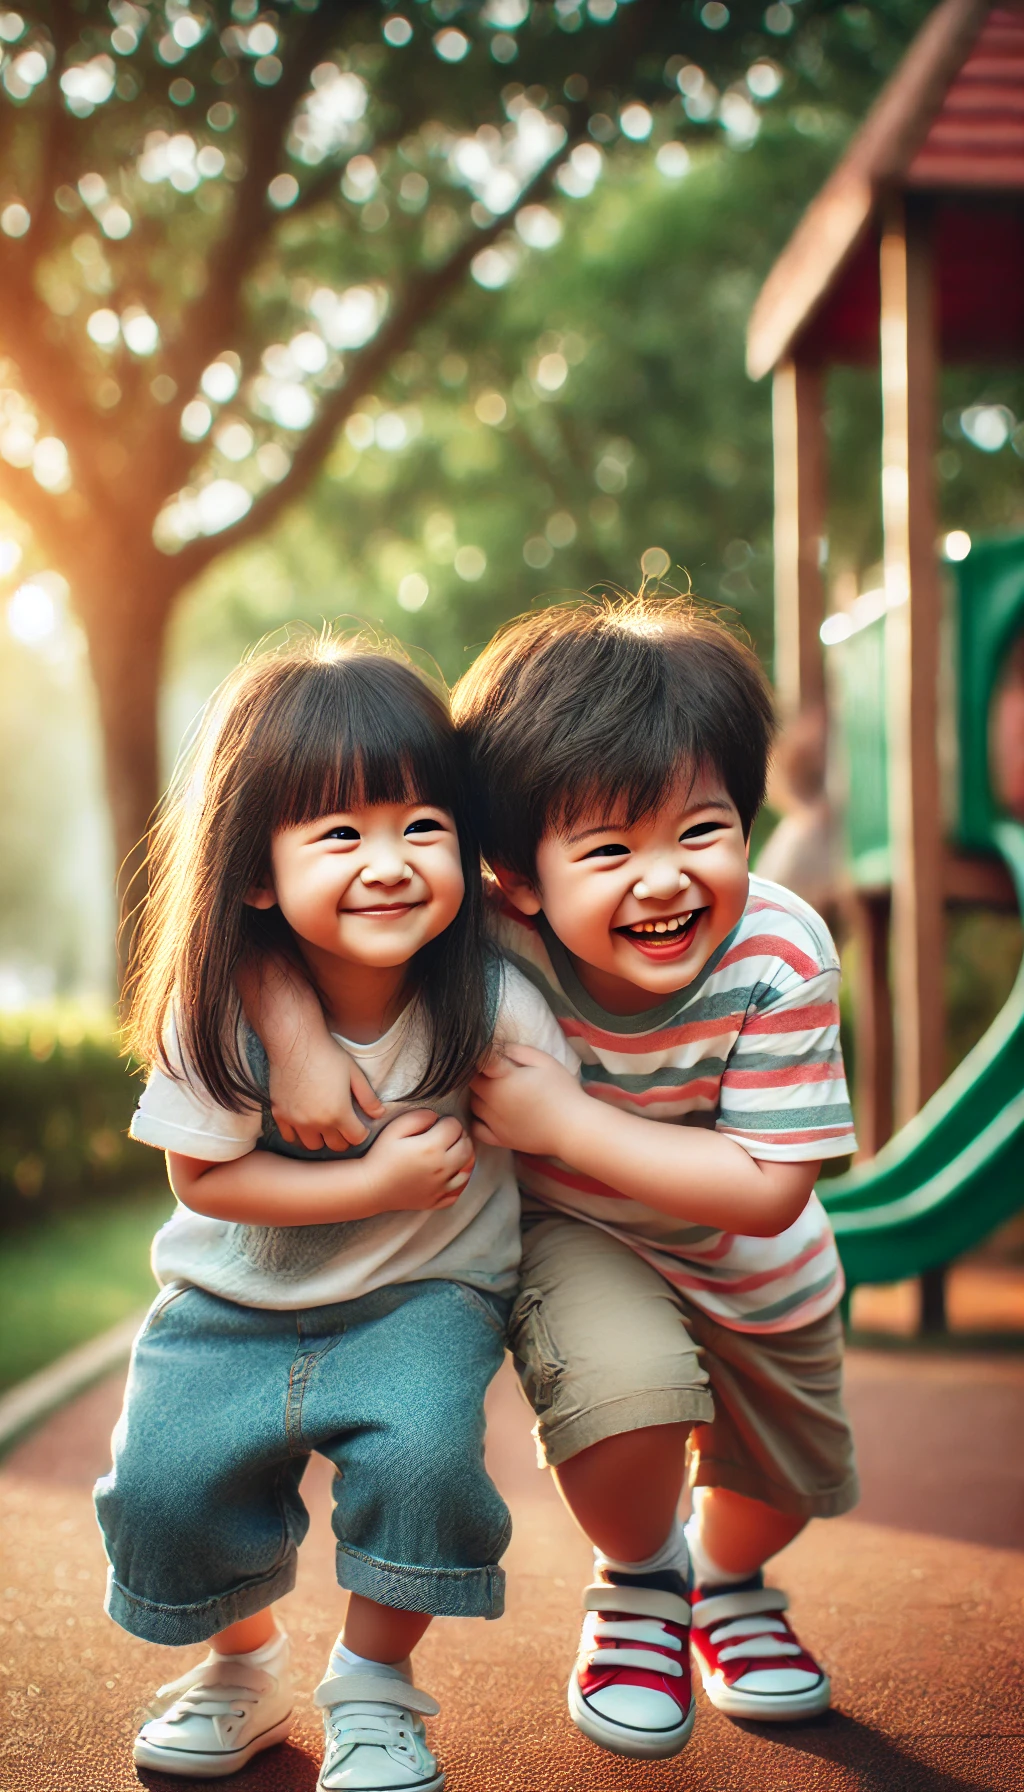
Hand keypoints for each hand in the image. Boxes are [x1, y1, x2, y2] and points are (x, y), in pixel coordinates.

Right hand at [270, 1041, 384, 1151]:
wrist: (295, 1042)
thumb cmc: (327, 1055)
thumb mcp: (354, 1074)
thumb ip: (368, 1098)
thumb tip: (379, 1114)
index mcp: (338, 1113)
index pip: (356, 1139)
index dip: (361, 1132)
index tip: (359, 1124)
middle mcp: (316, 1123)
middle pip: (336, 1146)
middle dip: (344, 1137)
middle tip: (344, 1124)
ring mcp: (296, 1121)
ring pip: (312, 1145)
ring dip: (321, 1139)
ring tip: (324, 1125)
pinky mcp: (279, 1114)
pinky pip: (290, 1137)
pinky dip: (299, 1134)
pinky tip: (305, 1122)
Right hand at [360, 1109, 475, 1214]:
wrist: (370, 1187)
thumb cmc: (381, 1156)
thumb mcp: (395, 1128)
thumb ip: (419, 1116)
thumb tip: (436, 1117)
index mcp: (432, 1148)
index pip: (455, 1127)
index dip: (448, 1121)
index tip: (438, 1124)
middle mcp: (442, 1168)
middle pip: (467, 1146)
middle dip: (460, 1136)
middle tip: (447, 1135)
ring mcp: (441, 1187)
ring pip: (468, 1169)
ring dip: (464, 1157)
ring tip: (452, 1151)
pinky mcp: (437, 1200)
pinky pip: (459, 1191)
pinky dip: (461, 1180)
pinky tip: (452, 1173)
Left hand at [470, 1045, 582, 1155]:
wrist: (573, 1128)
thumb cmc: (562, 1091)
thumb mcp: (544, 1061)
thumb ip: (517, 1051)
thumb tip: (499, 1048)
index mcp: (503, 1079)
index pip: (477, 1063)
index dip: (479, 1057)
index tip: (487, 1056)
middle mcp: (492, 1101)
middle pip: (471, 1084)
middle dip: (478, 1075)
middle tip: (494, 1072)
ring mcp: (494, 1122)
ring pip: (472, 1104)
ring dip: (478, 1095)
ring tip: (495, 1091)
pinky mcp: (499, 1139)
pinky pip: (477, 1129)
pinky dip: (477, 1120)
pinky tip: (487, 1114)